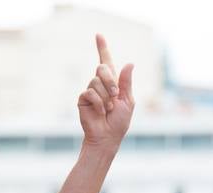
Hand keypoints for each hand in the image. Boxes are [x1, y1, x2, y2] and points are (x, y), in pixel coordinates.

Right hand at [78, 34, 134, 148]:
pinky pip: (90, 92)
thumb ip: (126, 83)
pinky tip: (101, 112)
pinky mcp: (83, 98)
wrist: (107, 137)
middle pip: (102, 67)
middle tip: (115, 96)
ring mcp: (91, 90)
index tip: (99, 35)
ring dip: (106, 96)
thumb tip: (130, 63)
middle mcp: (100, 84)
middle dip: (110, 81)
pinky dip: (99, 103)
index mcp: (113, 83)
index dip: (102, 48)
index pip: (107, 62)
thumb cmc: (119, 122)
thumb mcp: (128, 101)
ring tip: (108, 109)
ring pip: (96, 81)